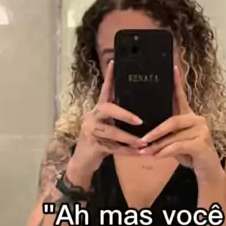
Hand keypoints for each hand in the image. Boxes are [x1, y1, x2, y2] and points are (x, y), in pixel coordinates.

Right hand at [68, 61, 144, 181]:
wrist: (82, 162)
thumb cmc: (98, 142)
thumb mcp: (106, 127)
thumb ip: (116, 120)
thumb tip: (139, 113)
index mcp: (97, 111)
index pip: (104, 91)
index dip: (109, 78)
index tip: (114, 62)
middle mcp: (92, 117)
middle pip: (107, 109)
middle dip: (124, 114)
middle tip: (139, 120)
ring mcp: (91, 132)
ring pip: (112, 132)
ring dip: (129, 138)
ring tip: (143, 142)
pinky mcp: (94, 146)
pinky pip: (114, 148)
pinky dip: (127, 152)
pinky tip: (139, 153)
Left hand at [139, 67, 221, 179]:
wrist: (208, 170)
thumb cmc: (191, 155)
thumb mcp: (177, 142)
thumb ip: (166, 134)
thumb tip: (146, 134)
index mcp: (190, 117)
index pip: (182, 97)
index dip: (177, 83)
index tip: (173, 68)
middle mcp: (198, 120)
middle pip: (173, 120)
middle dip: (155, 131)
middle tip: (141, 139)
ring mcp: (202, 131)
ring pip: (174, 136)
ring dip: (157, 146)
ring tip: (144, 151)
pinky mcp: (202, 144)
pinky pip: (179, 146)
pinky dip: (166, 152)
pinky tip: (157, 156)